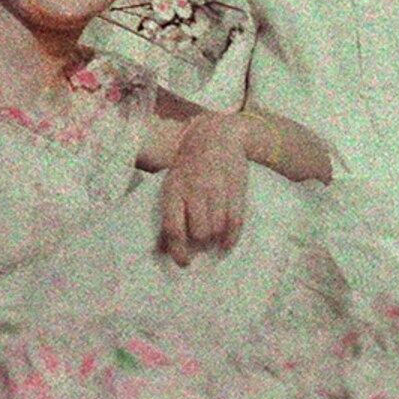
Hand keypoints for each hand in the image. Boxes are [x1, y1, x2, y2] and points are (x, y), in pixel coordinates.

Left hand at [158, 114, 251, 261]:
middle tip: (200, 244)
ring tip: (213, 240)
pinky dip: (232, 237)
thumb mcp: (172, 183)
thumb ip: (170, 214)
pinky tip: (227, 243)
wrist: (215, 136)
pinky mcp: (236, 189)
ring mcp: (218, 189)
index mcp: (174, 190)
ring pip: (218, 228)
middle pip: (199, 231)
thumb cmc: (188, 166)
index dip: (178, 250)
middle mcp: (195, 190)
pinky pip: (236, 221)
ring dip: (215, 240)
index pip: (174, 227)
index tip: (183, 263)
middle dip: (200, 243)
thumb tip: (162, 249)